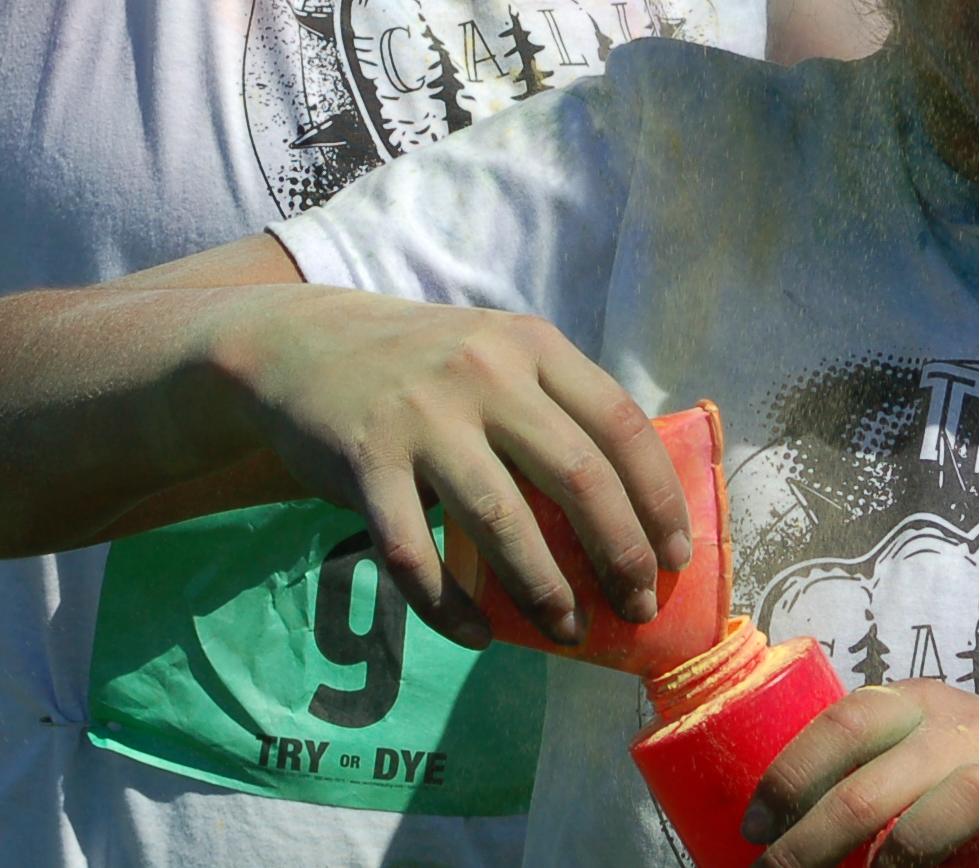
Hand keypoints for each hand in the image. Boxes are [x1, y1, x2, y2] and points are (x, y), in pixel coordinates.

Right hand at [215, 285, 693, 649]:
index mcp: (531, 346)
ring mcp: (422, 415)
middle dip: (620, 554)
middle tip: (637, 607)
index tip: (678, 555)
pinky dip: (450, 606)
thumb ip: (553, 408)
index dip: (658, 496)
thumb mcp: (496, 355)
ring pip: (503, 521)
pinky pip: (416, 553)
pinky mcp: (366, 461)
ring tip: (568, 631)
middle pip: (579, 475)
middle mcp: (485, 373)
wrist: (300, 343)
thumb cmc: (420, 363)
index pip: (620, 424)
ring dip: (545, 590)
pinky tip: (476, 636)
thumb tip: (629, 510)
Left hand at [740, 681, 978, 867]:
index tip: (753, 828)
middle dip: (806, 846)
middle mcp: (962, 733)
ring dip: (882, 865)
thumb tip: (782, 819)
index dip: (788, 778)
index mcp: (923, 704)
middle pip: (864, 791)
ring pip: (924, 823)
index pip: (841, 724)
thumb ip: (881, 760)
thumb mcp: (938, 742)